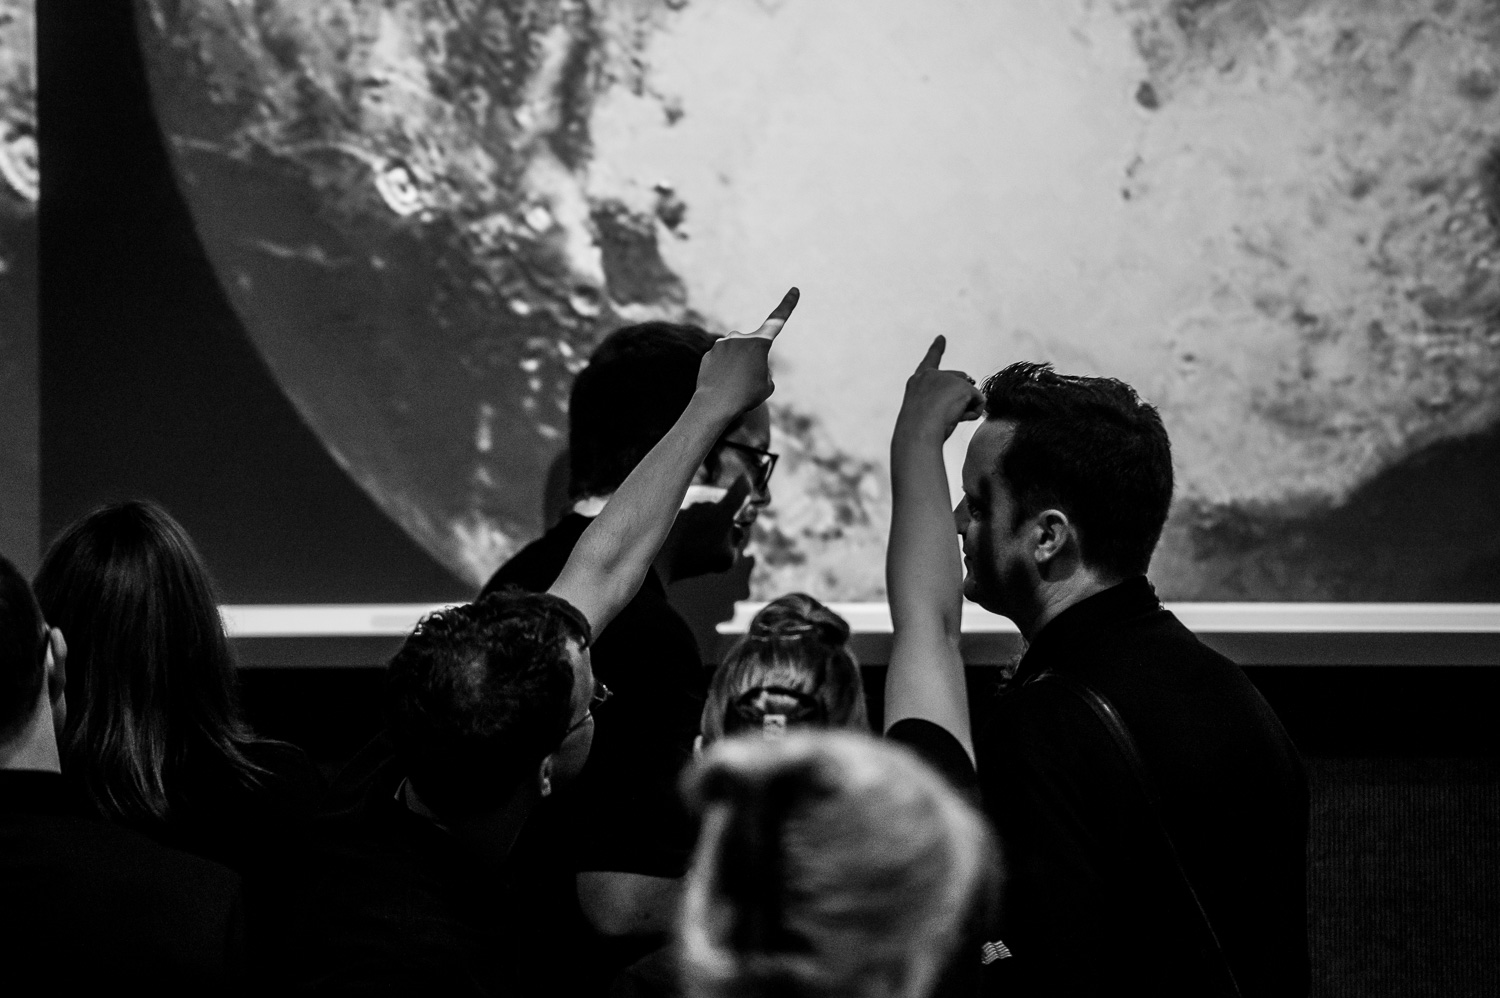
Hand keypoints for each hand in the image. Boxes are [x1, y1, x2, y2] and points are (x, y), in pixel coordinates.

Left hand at [694, 287, 798, 418]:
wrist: (714, 405)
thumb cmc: (745, 396)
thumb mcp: (767, 385)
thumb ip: (763, 369)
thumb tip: (749, 362)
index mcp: (759, 343)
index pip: (777, 321)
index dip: (787, 305)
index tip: (794, 290)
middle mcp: (739, 338)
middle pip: (753, 347)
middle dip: (753, 361)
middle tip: (748, 382)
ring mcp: (722, 344)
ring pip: (736, 354)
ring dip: (737, 367)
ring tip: (734, 386)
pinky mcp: (709, 353)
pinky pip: (722, 361)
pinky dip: (724, 372)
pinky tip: (721, 385)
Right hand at [894, 336, 983, 444]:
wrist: (918, 433)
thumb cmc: (919, 431)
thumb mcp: (926, 413)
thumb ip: (943, 399)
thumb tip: (973, 388)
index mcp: (918, 381)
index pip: (930, 362)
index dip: (937, 349)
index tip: (942, 338)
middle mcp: (932, 375)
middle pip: (960, 381)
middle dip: (963, 396)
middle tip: (942, 415)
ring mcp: (948, 378)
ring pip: (969, 395)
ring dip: (962, 411)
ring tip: (943, 419)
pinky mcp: (963, 386)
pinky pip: (979, 402)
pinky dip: (972, 414)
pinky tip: (956, 418)